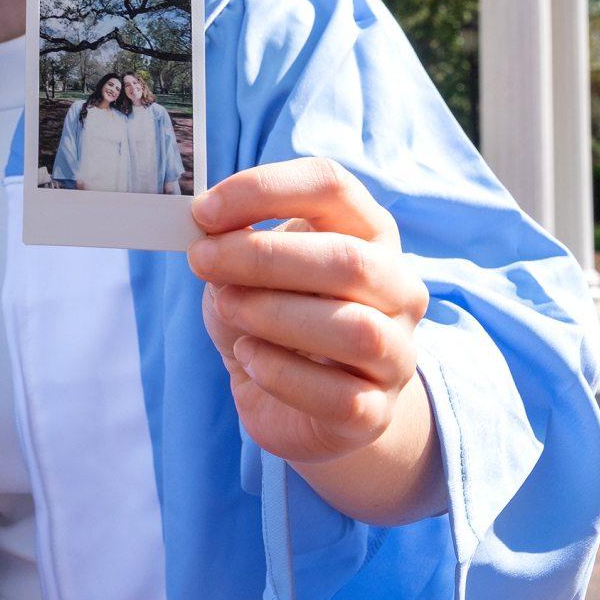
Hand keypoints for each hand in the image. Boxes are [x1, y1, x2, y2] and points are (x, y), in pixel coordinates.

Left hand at [186, 158, 445, 524]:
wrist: (297, 400)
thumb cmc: (273, 316)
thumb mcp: (250, 267)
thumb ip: (234, 238)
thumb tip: (206, 223)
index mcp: (368, 232)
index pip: (332, 187)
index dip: (265, 190)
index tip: (205, 211)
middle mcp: (398, 288)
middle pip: (350, 259)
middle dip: (264, 257)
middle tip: (201, 260)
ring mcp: (396, 353)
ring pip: (356, 329)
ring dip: (275, 315)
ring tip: (228, 308)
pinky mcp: (375, 412)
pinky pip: (339, 395)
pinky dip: (282, 374)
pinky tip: (248, 358)